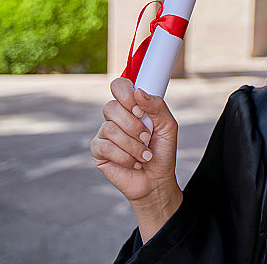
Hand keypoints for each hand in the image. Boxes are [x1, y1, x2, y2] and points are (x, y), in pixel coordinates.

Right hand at [90, 77, 181, 240]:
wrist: (157, 180)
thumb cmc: (162, 151)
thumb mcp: (168, 126)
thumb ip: (157, 106)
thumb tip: (138, 92)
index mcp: (132, 107)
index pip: (119, 86)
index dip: (125, 94)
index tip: (139, 110)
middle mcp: (116, 117)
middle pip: (110, 107)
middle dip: (133, 126)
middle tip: (147, 138)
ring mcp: (104, 134)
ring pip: (109, 128)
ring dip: (132, 145)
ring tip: (144, 155)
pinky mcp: (98, 151)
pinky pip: (105, 147)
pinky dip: (124, 156)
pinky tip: (134, 163)